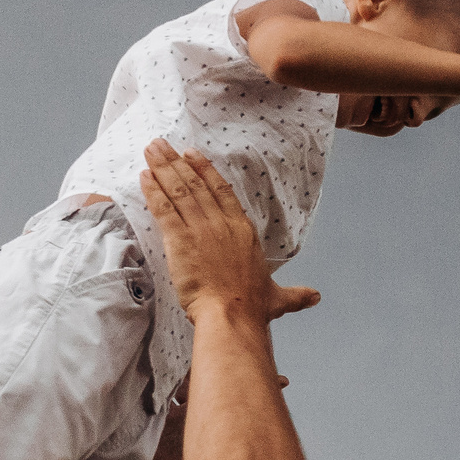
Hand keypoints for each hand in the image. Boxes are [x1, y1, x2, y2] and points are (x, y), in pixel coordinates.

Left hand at [140, 140, 323, 321]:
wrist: (233, 315)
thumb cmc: (252, 307)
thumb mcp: (278, 298)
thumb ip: (295, 294)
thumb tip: (315, 297)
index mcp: (243, 231)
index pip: (222, 192)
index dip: (206, 170)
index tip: (192, 154)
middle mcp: (222, 224)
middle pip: (197, 184)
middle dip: (177, 162)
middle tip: (161, 144)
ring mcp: (201, 229)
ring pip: (179, 190)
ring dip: (162, 168)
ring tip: (150, 150)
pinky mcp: (180, 240)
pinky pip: (164, 209)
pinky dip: (153, 191)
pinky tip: (143, 177)